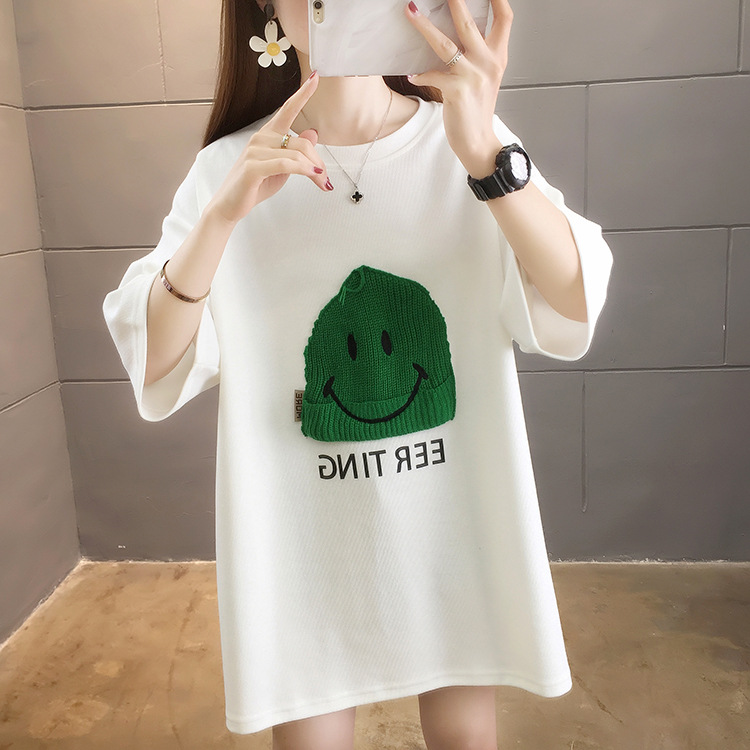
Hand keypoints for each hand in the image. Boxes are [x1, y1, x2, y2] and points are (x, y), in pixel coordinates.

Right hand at [206, 72, 332, 225]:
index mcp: (268, 135)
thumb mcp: (282, 168)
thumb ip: (296, 151)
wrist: (230, 206)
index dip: (303, 93)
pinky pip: (286, 164)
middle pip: (302, 143)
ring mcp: (255, 151)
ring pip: (297, 154)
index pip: (288, 109)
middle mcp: (260, 138)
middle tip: (325, 180)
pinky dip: (303, 169)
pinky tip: (312, 175)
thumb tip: (313, 133)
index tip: (316, 77)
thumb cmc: (254, 186)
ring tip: (321, 183)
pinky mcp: (253, 167)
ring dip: (314, 171)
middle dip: (318, 162)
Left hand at [405, 0, 512, 177]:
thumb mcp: (485, 77)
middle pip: (469, 23)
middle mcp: (488, 63)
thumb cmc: (476, 109)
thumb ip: (478, 54)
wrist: (478, 141)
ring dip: (425, 27)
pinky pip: (433, 76)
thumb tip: (456, 31)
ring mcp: (473, 76)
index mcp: (498, 56)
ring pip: (445, 45)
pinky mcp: (457, 92)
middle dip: (454, 1)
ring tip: (411, 11)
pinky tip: (413, 75)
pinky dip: (420, 75)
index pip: (505, 18)